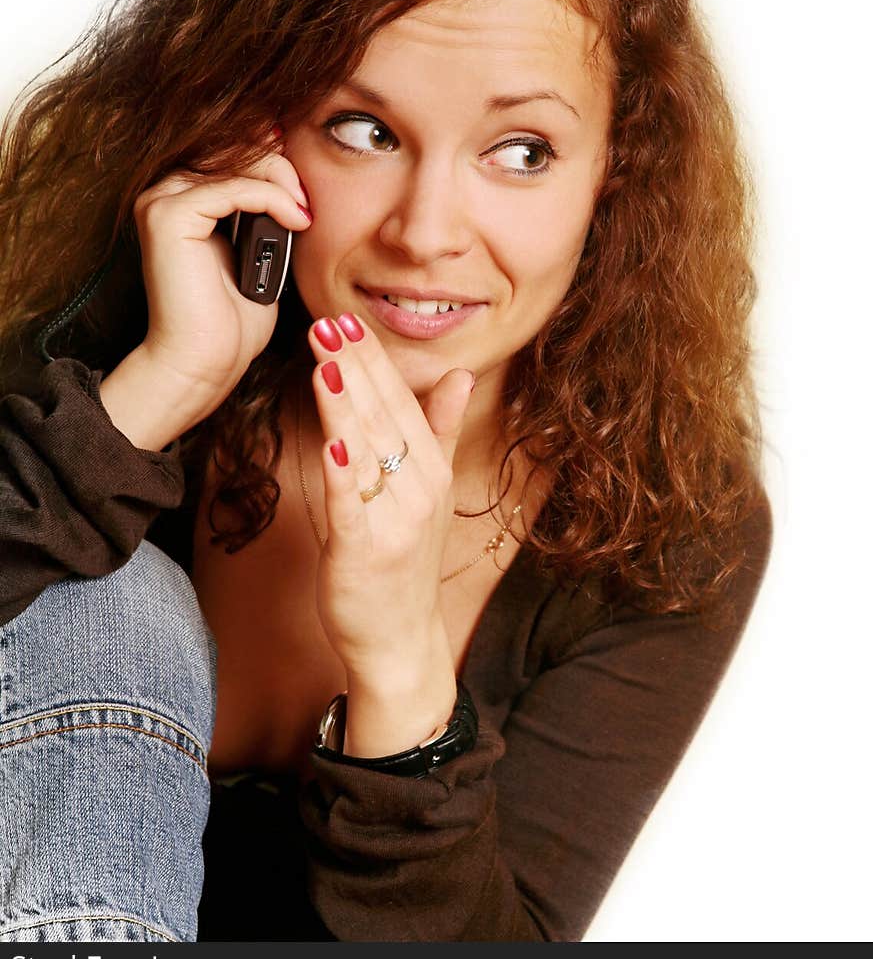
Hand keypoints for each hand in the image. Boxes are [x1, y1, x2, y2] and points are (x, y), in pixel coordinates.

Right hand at [132, 127, 310, 405]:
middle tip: (309, 200)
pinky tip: (296, 219)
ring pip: (234, 161)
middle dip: (281, 166)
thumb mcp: (261, 251)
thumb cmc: (233, 320)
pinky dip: (271, 198)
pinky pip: (232, 187)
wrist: (205, 362)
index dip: (275, 158)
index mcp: (184, 197)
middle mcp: (165, 193)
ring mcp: (162, 202)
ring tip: (305, 213)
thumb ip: (267, 211)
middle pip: (233, 147)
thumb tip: (293, 178)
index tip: (308, 184)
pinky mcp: (168, 216)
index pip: (233, 150)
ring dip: (281, 180)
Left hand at [307, 312, 474, 685]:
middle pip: (383, 416)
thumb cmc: (406, 562)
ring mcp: (393, 522)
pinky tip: (331, 445)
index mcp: (431, 470)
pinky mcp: (363, 553)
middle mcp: (418, 490)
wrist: (400, 639)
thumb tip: (459, 374)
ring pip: (367, 452)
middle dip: (354, 367)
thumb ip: (439, 430)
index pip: (401, 401)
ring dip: (346, 404)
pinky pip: (352, 507)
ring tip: (326, 361)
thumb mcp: (430, 490)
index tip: (349, 319)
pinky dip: (344, 475)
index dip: (373, 359)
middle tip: (329, 322)